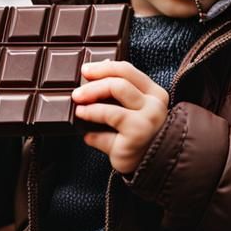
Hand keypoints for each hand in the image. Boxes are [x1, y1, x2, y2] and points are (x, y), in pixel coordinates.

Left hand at [71, 59, 169, 173]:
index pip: (127, 71)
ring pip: (110, 109)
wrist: (154, 163)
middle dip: (92, 87)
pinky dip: (92, 134)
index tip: (85, 70)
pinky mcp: (133, 142)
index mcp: (154, 93)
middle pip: (118, 85)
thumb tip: (95, 71)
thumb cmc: (142, 133)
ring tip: (79, 111)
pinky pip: (105, 134)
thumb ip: (119, 91)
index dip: (103, 68)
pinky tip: (86, 135)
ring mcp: (145, 124)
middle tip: (76, 94)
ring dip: (90, 109)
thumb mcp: (134, 107)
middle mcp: (154, 106)